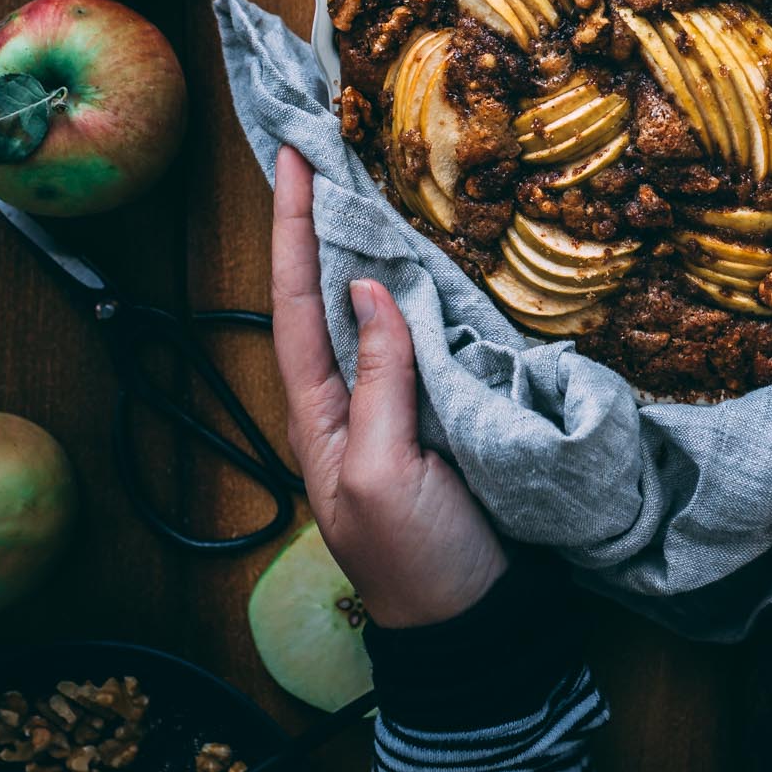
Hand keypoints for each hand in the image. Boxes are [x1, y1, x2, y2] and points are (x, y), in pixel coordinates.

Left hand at [271, 145, 506, 628]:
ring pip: (376, 306)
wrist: (478, 625)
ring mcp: (400, 405)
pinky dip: (422, 286)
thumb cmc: (419, 561)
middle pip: (329, 292)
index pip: (297, 301)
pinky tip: (430, 255)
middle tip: (324, 146)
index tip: (293, 159)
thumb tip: (367, 287)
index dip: (295, 229)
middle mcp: (352, 398)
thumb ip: (379, 381)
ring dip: (369, 244)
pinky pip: (426, 335)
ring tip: (366, 178)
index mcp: (321, 413)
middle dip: (323, 221)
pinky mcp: (448, 412)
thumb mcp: (383, 473)